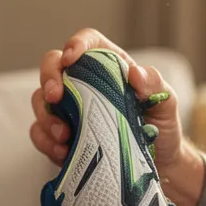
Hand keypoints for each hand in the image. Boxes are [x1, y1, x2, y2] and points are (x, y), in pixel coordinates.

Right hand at [29, 28, 184, 175]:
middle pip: (53, 65)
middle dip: (48, 78)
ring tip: (64, 135)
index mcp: (109, 66)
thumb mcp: (166, 104)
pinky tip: (62, 152)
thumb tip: (135, 73)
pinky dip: (46, 142)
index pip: (88, 42)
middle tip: (55, 97)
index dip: (76, 44)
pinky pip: (40, 133)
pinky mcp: (60, 136)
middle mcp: (83, 82)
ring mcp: (68, 109)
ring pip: (40, 101)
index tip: (71, 58)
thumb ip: (155, 85)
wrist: (158, 164)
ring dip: (46, 116)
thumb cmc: (160, 127)